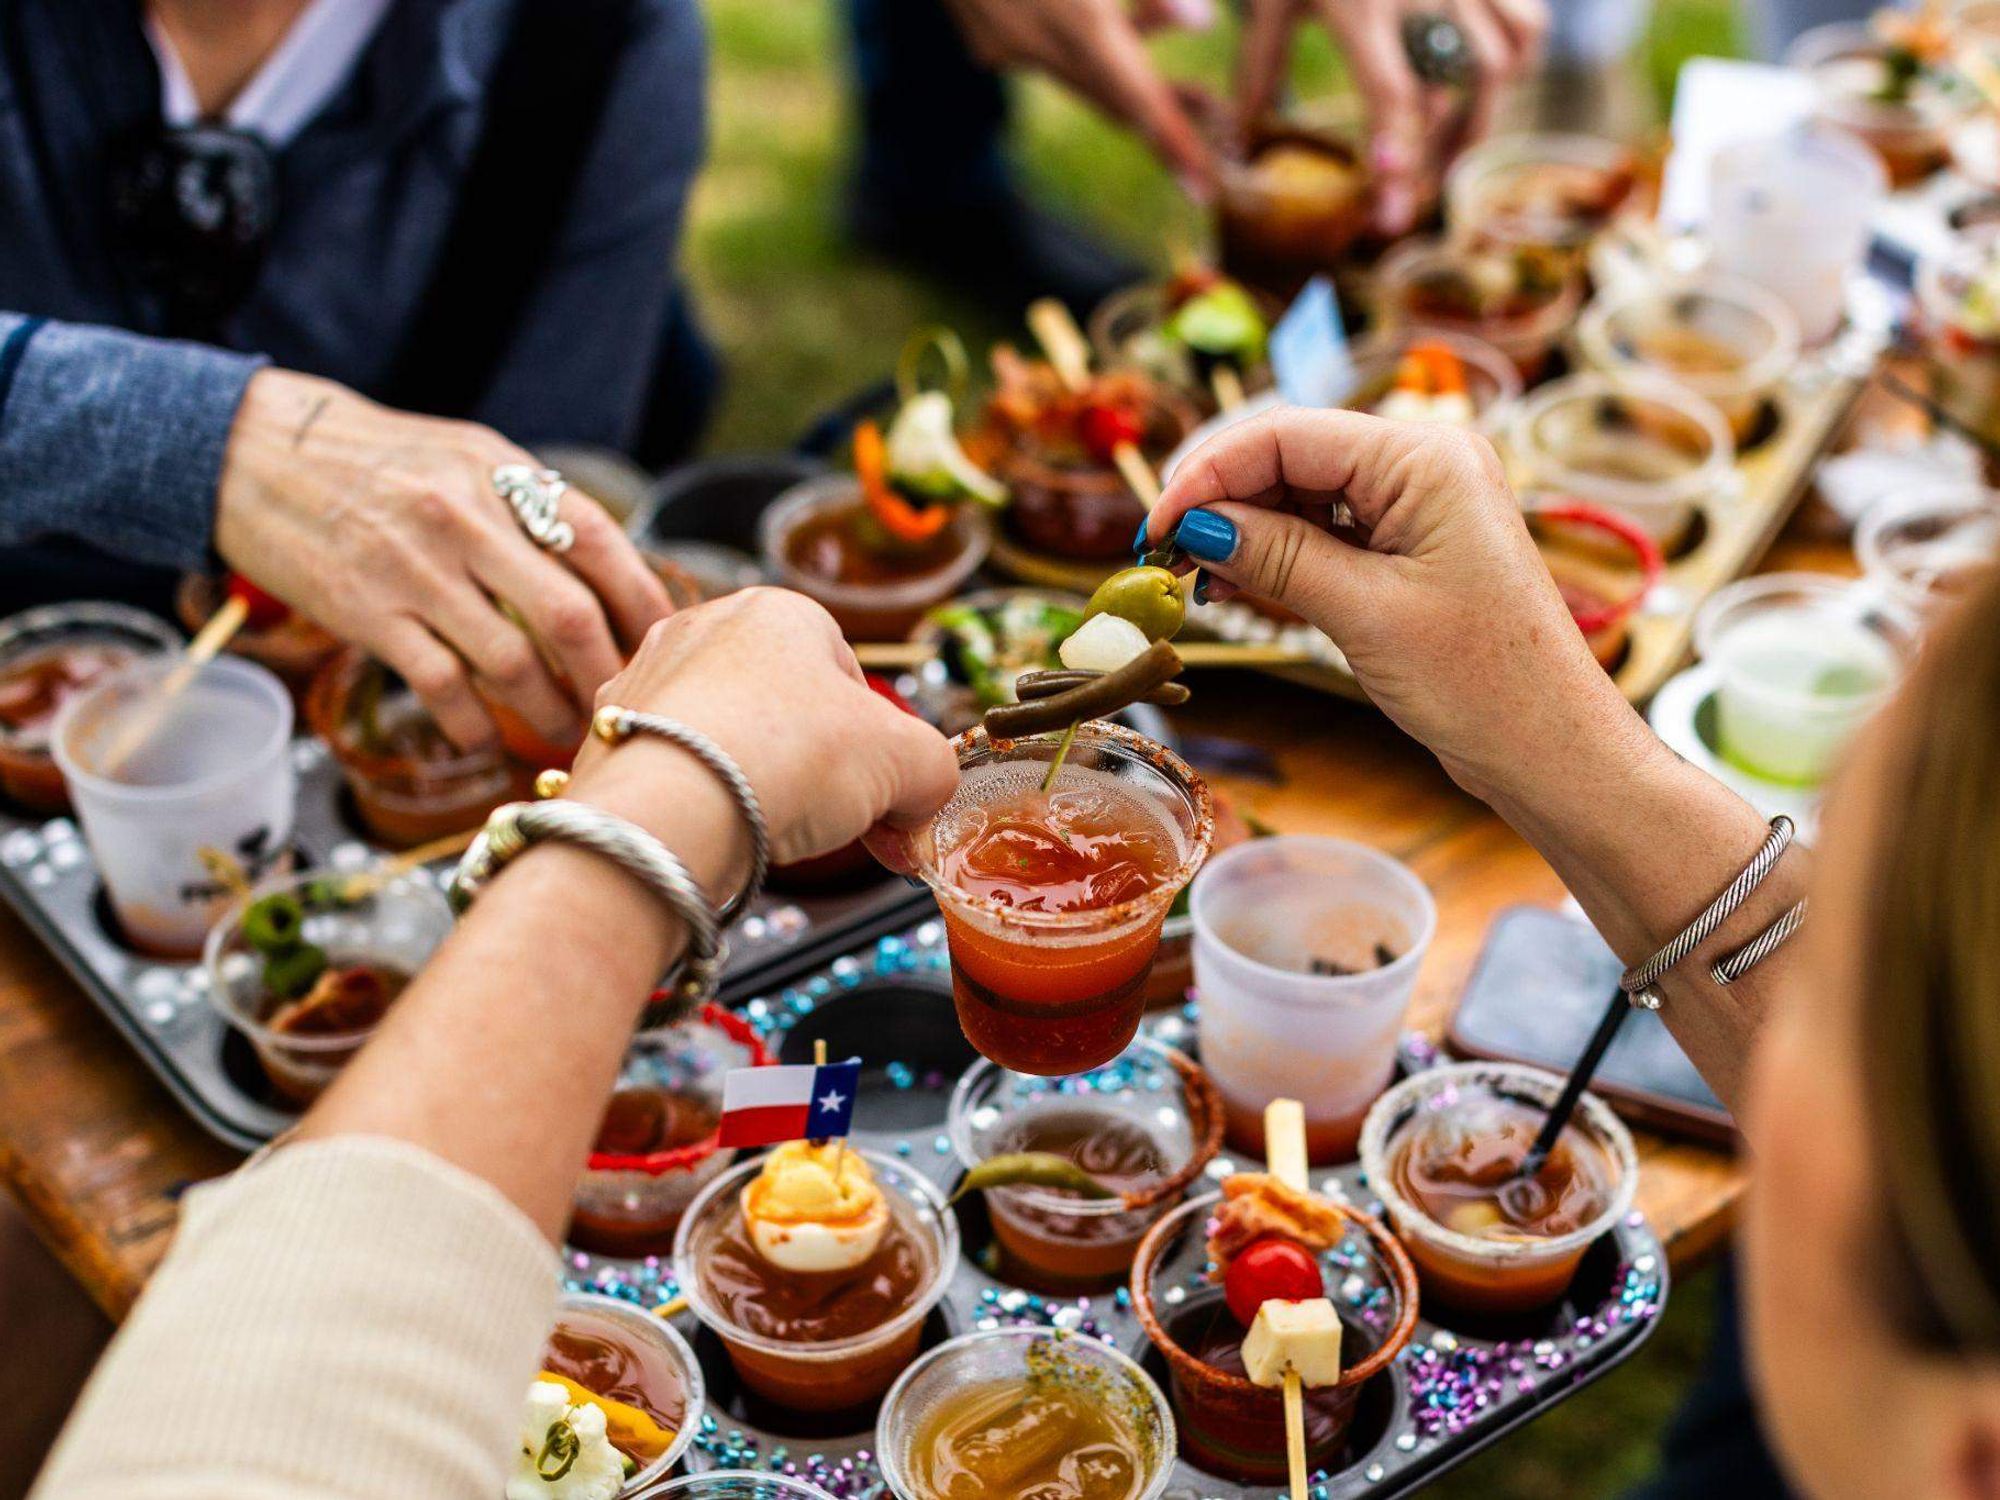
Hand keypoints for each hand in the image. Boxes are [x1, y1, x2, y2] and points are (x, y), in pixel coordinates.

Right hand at [213, 369, 673, 751]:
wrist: (250, 451)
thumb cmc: (374, 460)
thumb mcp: (464, 456)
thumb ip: (530, 505)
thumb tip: (607, 572)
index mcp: (500, 476)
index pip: (601, 544)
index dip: (643, 603)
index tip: (662, 646)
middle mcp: (466, 520)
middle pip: (569, 616)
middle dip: (606, 675)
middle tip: (621, 708)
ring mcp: (416, 570)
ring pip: (511, 663)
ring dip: (548, 712)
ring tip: (565, 735)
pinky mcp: (367, 612)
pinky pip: (442, 685)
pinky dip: (476, 724)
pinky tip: (488, 739)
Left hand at [567, 588, 959, 869]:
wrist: (667, 810)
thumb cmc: (791, 758)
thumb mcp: (909, 763)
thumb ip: (933, 773)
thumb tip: (923, 800)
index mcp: (782, 610)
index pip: (851, 680)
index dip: (880, 750)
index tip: (889, 806)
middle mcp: (706, 627)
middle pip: (788, 708)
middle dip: (822, 771)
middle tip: (842, 828)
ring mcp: (648, 677)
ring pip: (730, 737)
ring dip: (761, 784)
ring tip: (776, 834)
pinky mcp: (608, 735)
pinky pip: (676, 767)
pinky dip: (702, 800)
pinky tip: (715, 834)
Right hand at [941, 0, 1217, 194]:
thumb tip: (1202, 21)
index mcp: (1078, 19)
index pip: (1138, 99)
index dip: (1174, 146)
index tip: (1205, 191)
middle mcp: (1038, 44)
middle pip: (1115, 101)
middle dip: (1167, 115)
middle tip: (1220, 124)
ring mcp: (1005, 47)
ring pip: (1084, 80)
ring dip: (1131, 77)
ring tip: (1185, 78)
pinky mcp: (986, 40)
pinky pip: (1049, 58)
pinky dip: (1086, 50)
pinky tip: (1099, 18)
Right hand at [1145, 406, 1641, 803]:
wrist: (1551, 747)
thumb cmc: (1482, 681)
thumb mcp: (1363, 613)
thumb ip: (1275, 557)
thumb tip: (1196, 524)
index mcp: (1424, 457)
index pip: (1285, 435)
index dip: (1206, 475)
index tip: (1153, 528)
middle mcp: (1424, 463)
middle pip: (1288, 455)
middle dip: (1219, 501)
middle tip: (1160, 557)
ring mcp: (1419, 503)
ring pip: (1300, 493)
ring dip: (1241, 529)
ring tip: (1191, 577)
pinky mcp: (1411, 545)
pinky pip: (1325, 529)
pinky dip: (1275, 553)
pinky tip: (1232, 582)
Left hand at [1237, 0, 1547, 233]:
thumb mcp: (1274, 0)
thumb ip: (1259, 71)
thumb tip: (1239, 144)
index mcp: (1360, 1)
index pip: (1391, 90)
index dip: (1398, 150)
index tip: (1396, 200)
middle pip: (1461, 87)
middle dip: (1442, 148)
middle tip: (1412, 190)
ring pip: (1504, 59)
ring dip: (1477, 111)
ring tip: (1444, 142)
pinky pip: (1527, 24)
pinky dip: (1510, 62)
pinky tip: (1473, 82)